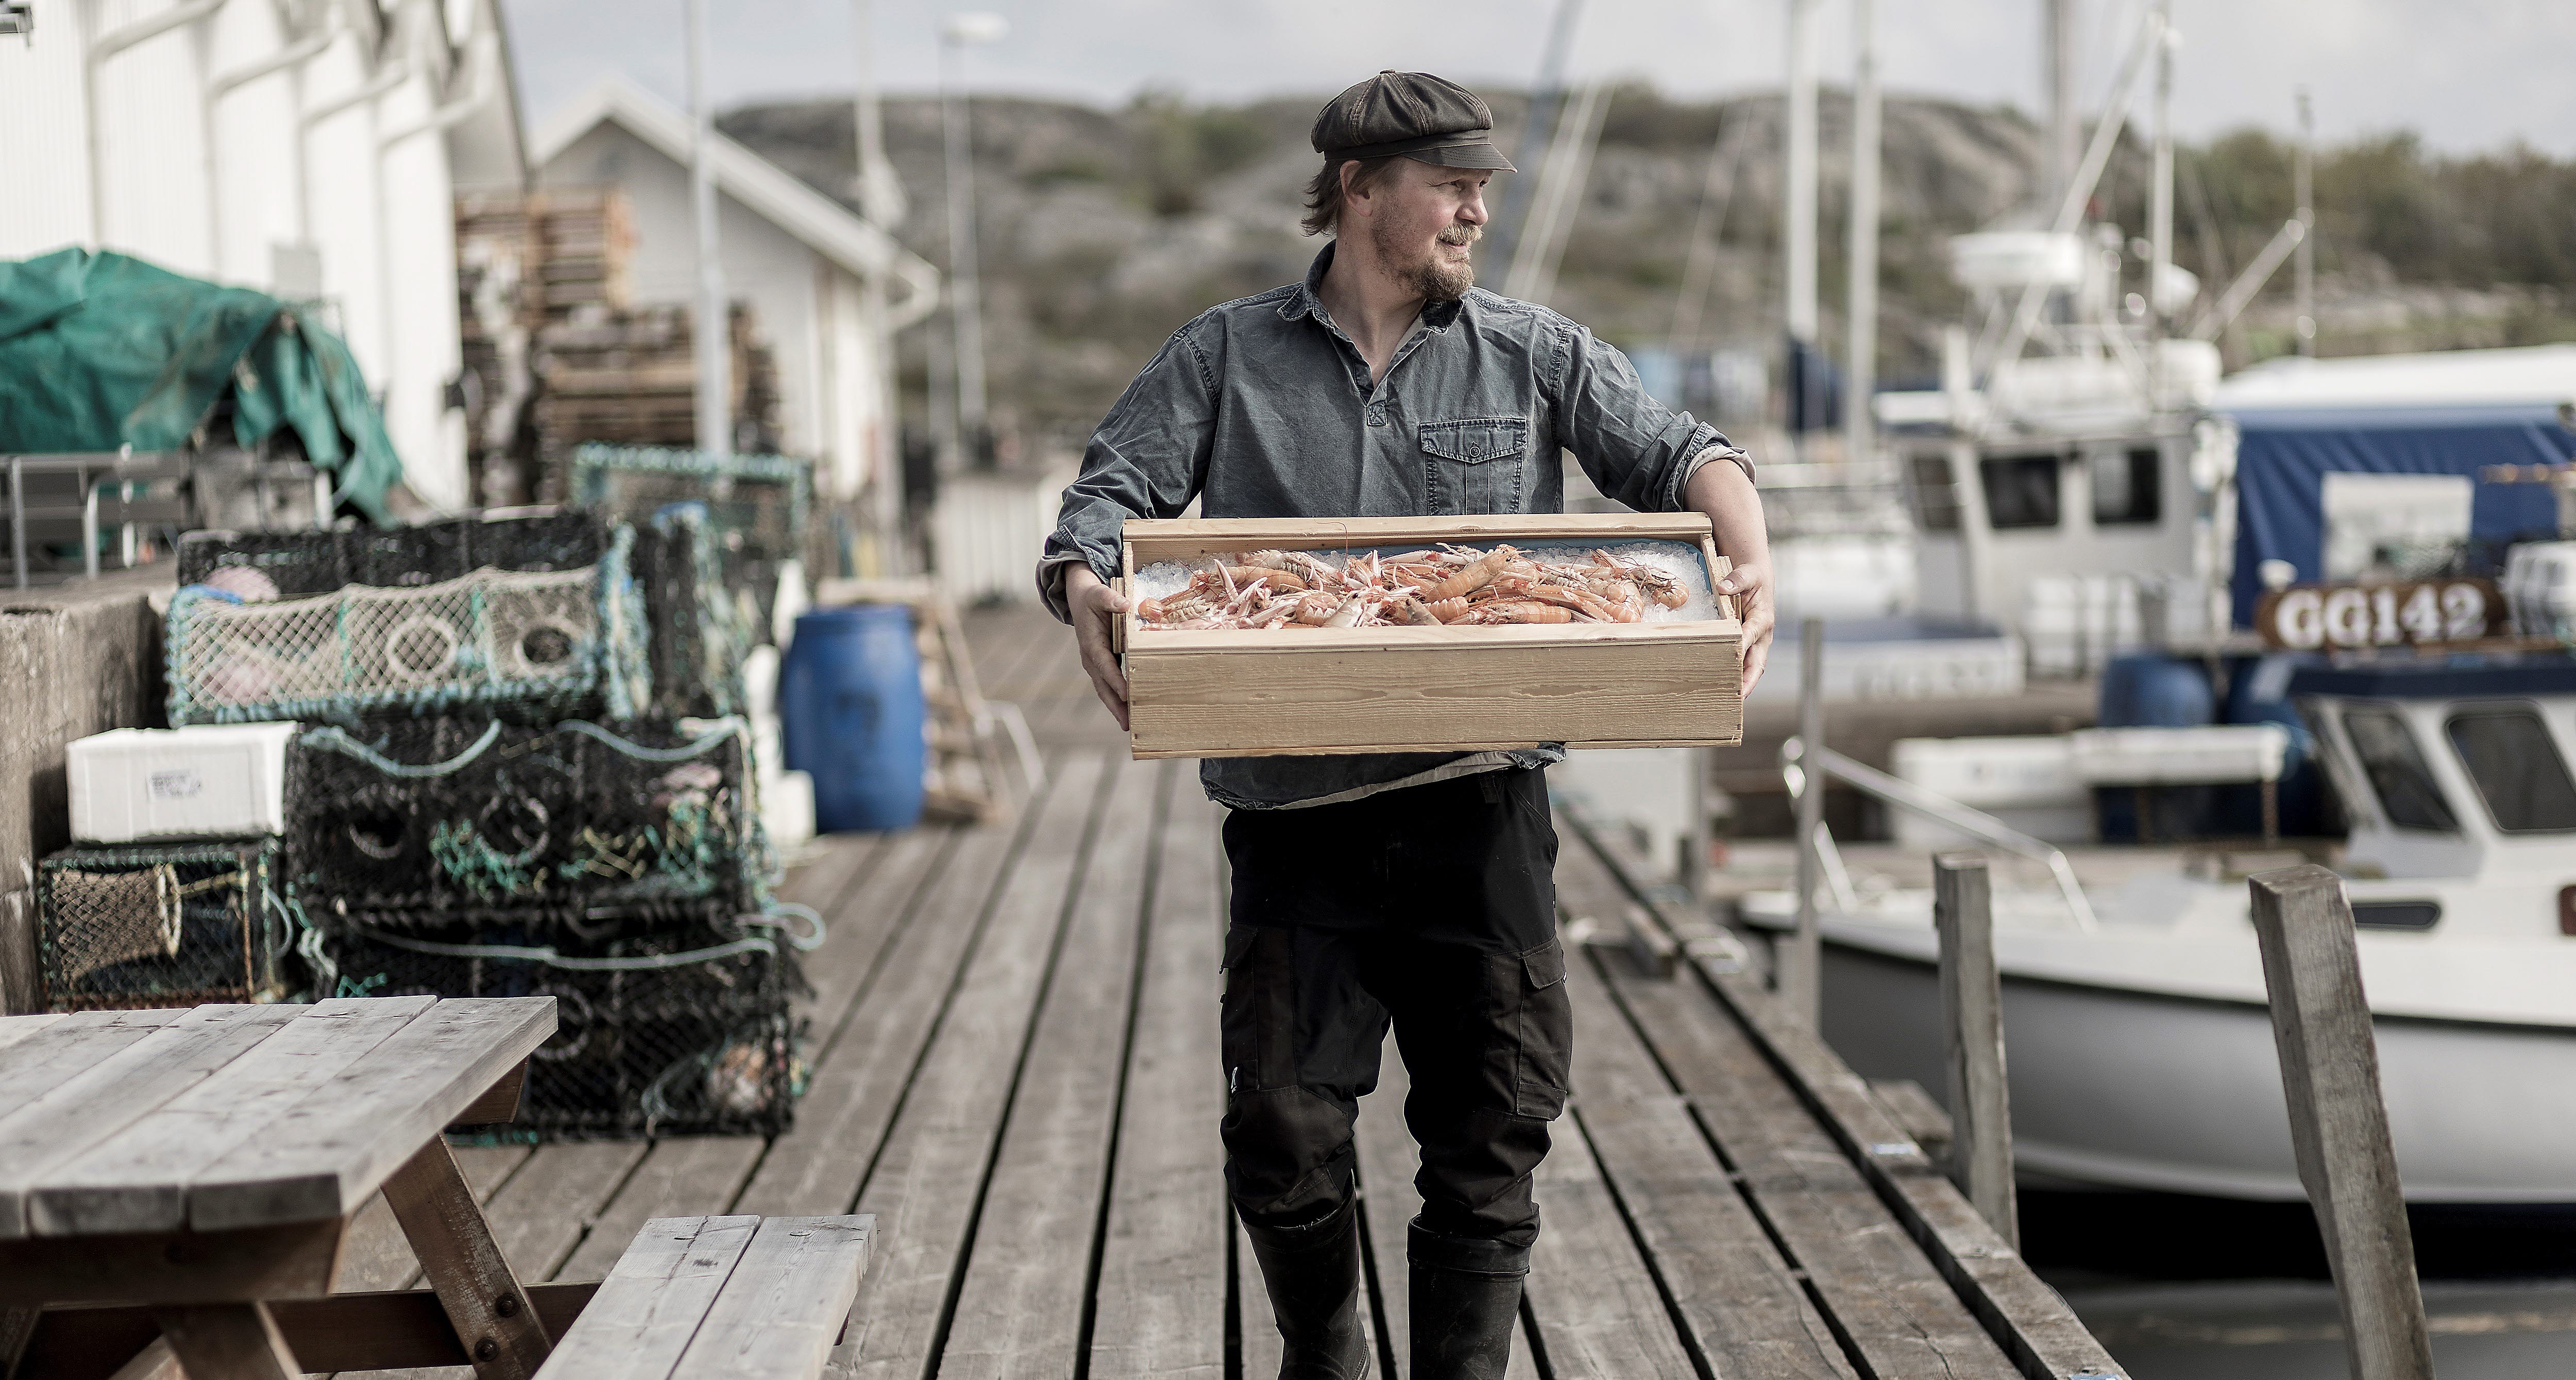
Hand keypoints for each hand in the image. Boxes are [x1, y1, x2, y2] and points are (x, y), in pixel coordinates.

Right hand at [1064, 565, 1131, 729]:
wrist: (1080, 600)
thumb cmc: (1092, 597)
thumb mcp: (1099, 593)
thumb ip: (1111, 599)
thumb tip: (1124, 605)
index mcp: (1091, 643)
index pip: (1105, 665)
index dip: (1115, 680)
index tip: (1127, 694)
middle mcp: (1091, 658)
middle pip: (1103, 686)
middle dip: (1115, 705)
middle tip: (1128, 724)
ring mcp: (1096, 664)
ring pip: (1105, 690)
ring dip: (1117, 708)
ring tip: (1130, 725)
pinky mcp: (1103, 665)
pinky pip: (1110, 685)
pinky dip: (1118, 699)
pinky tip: (1130, 710)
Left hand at [1717, 561, 1774, 694]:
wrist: (1756, 579)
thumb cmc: (1752, 577)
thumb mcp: (1747, 574)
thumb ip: (1736, 580)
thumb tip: (1722, 587)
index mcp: (1763, 619)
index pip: (1751, 635)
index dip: (1742, 645)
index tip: (1732, 656)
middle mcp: (1762, 636)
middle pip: (1757, 662)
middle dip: (1748, 680)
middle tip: (1738, 697)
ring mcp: (1756, 644)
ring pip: (1751, 668)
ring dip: (1742, 685)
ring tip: (1728, 702)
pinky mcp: (1748, 647)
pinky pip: (1743, 665)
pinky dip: (1736, 678)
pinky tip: (1722, 690)